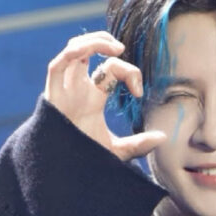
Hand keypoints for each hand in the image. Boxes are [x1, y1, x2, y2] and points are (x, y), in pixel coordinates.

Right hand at [44, 32, 165, 161]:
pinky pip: (57, 66)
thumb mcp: (116, 151)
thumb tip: (162, 137)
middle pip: (86, 49)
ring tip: (113, 47)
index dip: (129, 73)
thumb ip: (138, 144)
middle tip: (121, 49)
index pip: (111, 68)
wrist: (64, 175)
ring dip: (91, 41)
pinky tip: (88, 51)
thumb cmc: (85, 159)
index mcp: (93, 96)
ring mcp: (64, 90)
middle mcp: (78, 88)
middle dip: (103, 41)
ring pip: (72, 50)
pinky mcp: (52, 97)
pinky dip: (72, 53)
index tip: (138, 93)